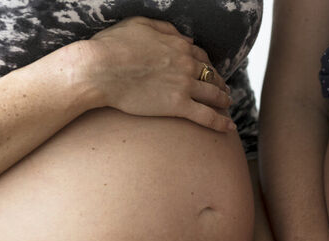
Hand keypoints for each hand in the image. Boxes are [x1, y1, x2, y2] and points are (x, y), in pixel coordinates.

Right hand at [78, 16, 234, 130]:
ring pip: (214, 95)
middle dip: (220, 83)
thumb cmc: (111, 46)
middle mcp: (186, 64)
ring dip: (224, 100)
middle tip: (223, 90)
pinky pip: (206, 116)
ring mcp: (184, 85)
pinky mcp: (178, 106)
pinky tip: (229, 127)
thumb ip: (166, 29)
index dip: (207, 65)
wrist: (98, 69)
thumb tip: (188, 38)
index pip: (201, 56)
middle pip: (212, 75)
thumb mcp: (139, 24)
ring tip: (227, 105)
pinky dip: (221, 122)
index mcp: (178, 45)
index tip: (209, 72)